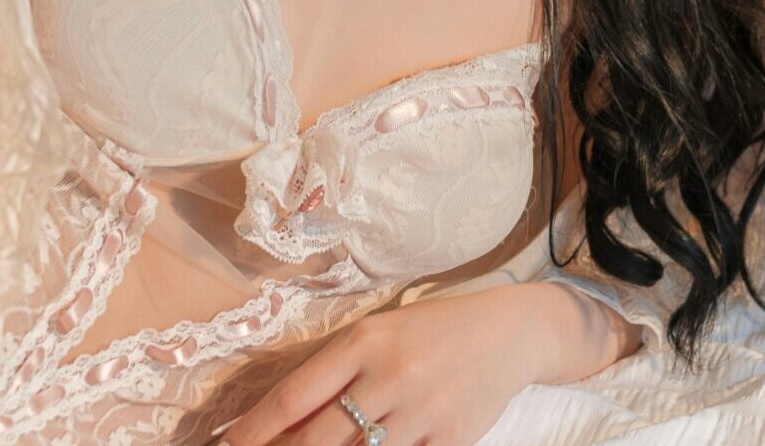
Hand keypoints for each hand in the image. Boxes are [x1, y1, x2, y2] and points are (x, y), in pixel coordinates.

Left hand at [214, 285, 555, 445]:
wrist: (510, 333)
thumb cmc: (432, 329)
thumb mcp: (379, 332)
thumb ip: (336, 369)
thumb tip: (284, 416)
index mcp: (364, 341)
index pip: (294, 396)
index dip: (254, 430)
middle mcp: (389, 376)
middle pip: (317, 439)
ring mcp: (422, 413)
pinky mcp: (451, 441)